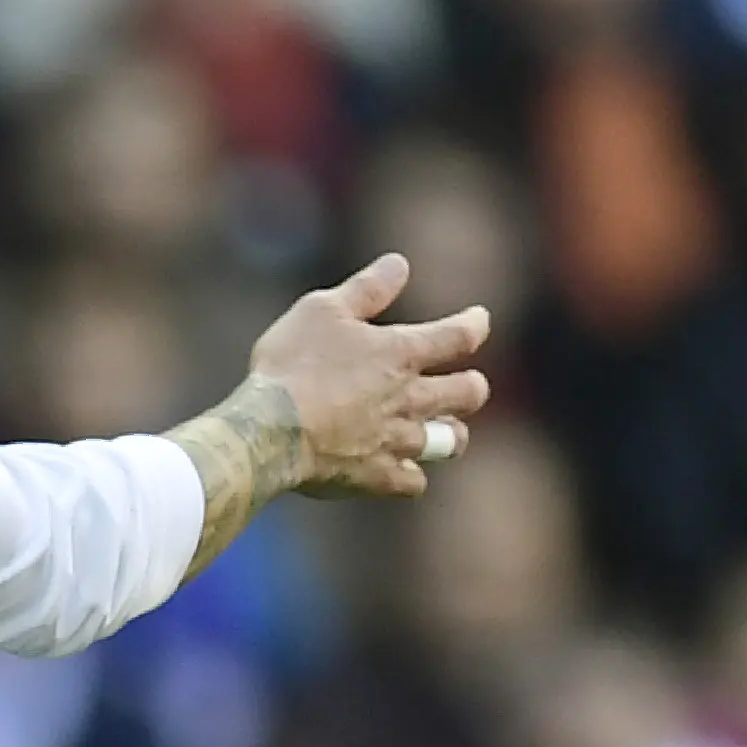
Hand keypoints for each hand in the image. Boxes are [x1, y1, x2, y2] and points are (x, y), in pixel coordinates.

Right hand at [245, 253, 493, 497]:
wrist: (269, 431)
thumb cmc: (292, 364)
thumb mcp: (323, 310)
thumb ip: (367, 289)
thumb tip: (400, 264)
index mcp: (401, 353)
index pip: (459, 336)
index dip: (474, 325)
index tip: (478, 320)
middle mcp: (410, 399)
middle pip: (468, 393)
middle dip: (471, 386)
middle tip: (467, 383)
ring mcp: (396, 442)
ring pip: (449, 442)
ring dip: (450, 434)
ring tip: (442, 430)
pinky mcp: (376, 477)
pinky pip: (412, 482)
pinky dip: (411, 475)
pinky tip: (401, 470)